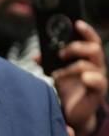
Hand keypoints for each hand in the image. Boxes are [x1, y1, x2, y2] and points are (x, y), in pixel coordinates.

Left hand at [52, 20, 107, 135]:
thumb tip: (35, 56)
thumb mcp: (57, 72)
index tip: (76, 23)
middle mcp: (96, 66)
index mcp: (87, 58)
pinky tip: (84, 78)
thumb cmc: (68, 89)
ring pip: (91, 65)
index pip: (90, 39)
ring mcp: (98, 78)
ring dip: (72, 67)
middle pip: (93, 49)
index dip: (85, 30)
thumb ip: (48, 62)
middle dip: (76, 48)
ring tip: (58, 74)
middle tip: (60, 54)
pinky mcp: (98, 91)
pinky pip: (99, 82)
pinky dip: (91, 78)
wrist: (73, 112)